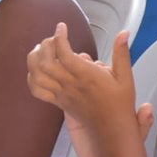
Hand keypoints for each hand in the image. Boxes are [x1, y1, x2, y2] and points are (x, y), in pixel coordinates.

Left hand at [27, 24, 145, 156]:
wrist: (111, 129)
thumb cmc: (119, 103)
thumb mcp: (125, 77)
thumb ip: (122, 53)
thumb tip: (123, 33)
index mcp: (86, 76)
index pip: (65, 54)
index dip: (59, 38)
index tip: (62, 27)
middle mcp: (71, 84)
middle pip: (46, 63)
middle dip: (45, 45)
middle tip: (53, 38)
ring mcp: (61, 94)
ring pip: (37, 76)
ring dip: (34, 59)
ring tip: (41, 49)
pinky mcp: (57, 101)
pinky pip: (37, 90)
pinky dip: (31, 77)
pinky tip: (36, 68)